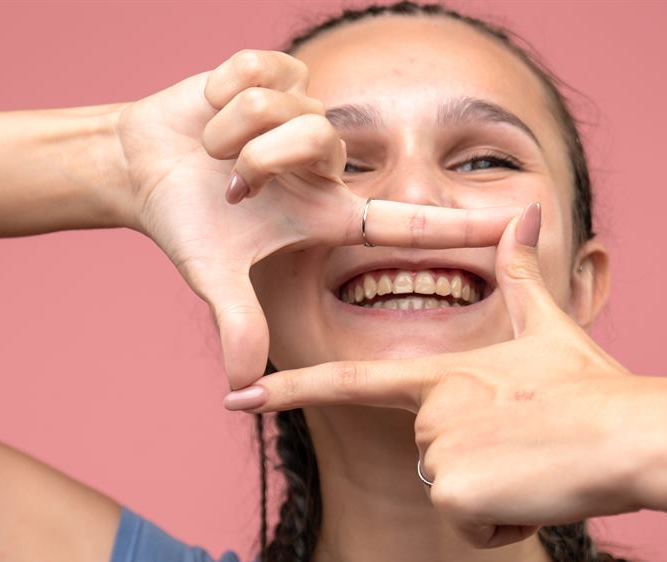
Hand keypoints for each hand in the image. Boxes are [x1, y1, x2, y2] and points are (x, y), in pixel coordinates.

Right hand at [114, 49, 524, 388]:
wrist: (144, 167)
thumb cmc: (189, 223)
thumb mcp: (217, 277)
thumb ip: (239, 325)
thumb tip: (241, 386)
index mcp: (328, 212)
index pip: (410, 220)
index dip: (463, 226)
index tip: (522, 224)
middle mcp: (328, 164)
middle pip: (318, 137)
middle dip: (260, 155)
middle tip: (229, 183)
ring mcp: (304, 115)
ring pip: (281, 105)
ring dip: (231, 131)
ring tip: (214, 151)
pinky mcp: (277, 72)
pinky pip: (257, 69)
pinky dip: (221, 94)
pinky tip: (213, 112)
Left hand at [222, 204, 666, 548]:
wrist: (634, 433)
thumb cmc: (596, 387)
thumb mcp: (553, 327)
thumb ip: (521, 276)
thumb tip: (525, 209)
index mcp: (442, 374)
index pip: (350, 380)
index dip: (291, 389)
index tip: (236, 398)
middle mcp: (428, 411)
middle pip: (433, 461)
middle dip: (481, 469)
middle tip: (532, 450)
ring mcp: (436, 451)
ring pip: (454, 499)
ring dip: (497, 499)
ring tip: (539, 469)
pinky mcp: (452, 494)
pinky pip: (472, 531)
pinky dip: (506, 527)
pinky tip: (538, 498)